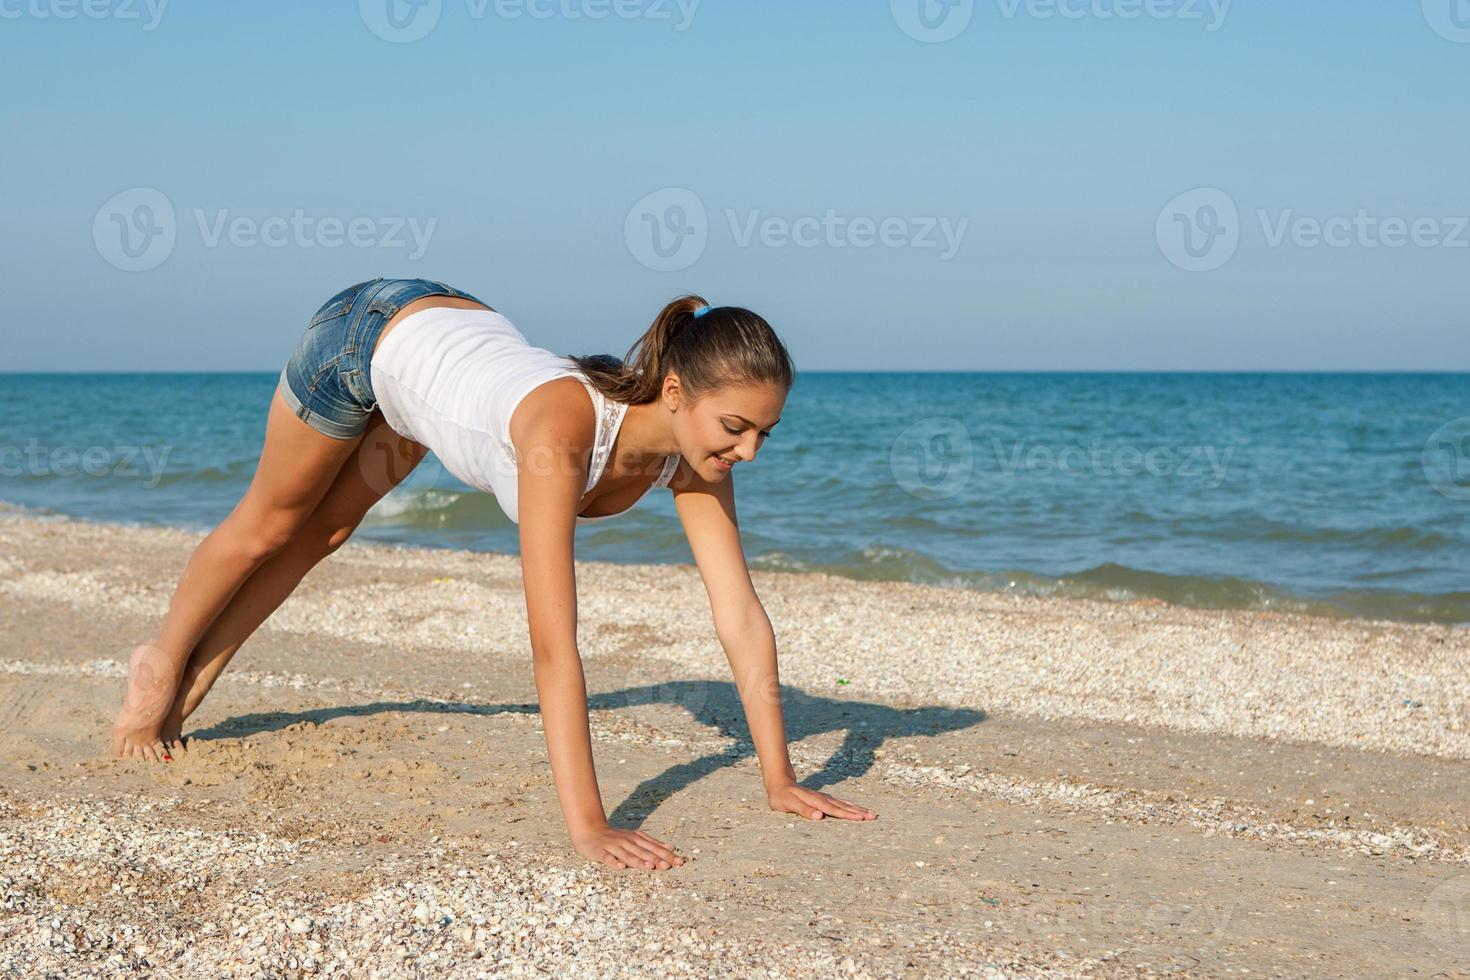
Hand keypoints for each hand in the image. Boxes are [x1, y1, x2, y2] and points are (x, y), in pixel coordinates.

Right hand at [571, 825, 685, 870]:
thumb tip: (671, 848)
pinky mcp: (600, 851)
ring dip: (638, 861)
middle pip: (643, 851)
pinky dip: (613, 861)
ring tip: (650, 867)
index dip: (667, 854)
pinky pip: (607, 857)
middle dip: (656, 858)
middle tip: (669, 866)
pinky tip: (620, 867)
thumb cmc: (615, 838)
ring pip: (627, 854)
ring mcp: (613, 846)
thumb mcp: (635, 838)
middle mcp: (627, 841)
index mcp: (636, 839)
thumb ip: (652, 843)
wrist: (589, 831)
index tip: (680, 862)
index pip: (654, 847)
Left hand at [767, 783, 876, 821]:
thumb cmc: (780, 795)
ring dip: (857, 809)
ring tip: (870, 813)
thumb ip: (803, 809)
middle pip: (843, 806)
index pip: (833, 810)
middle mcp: (822, 798)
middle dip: (858, 812)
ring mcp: (824, 798)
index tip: (861, 818)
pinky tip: (856, 809)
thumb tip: (819, 816)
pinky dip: (850, 806)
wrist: (779, 781)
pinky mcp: (823, 799)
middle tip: (873, 816)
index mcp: (814, 801)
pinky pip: (840, 803)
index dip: (847, 815)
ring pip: (843, 804)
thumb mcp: (787, 803)